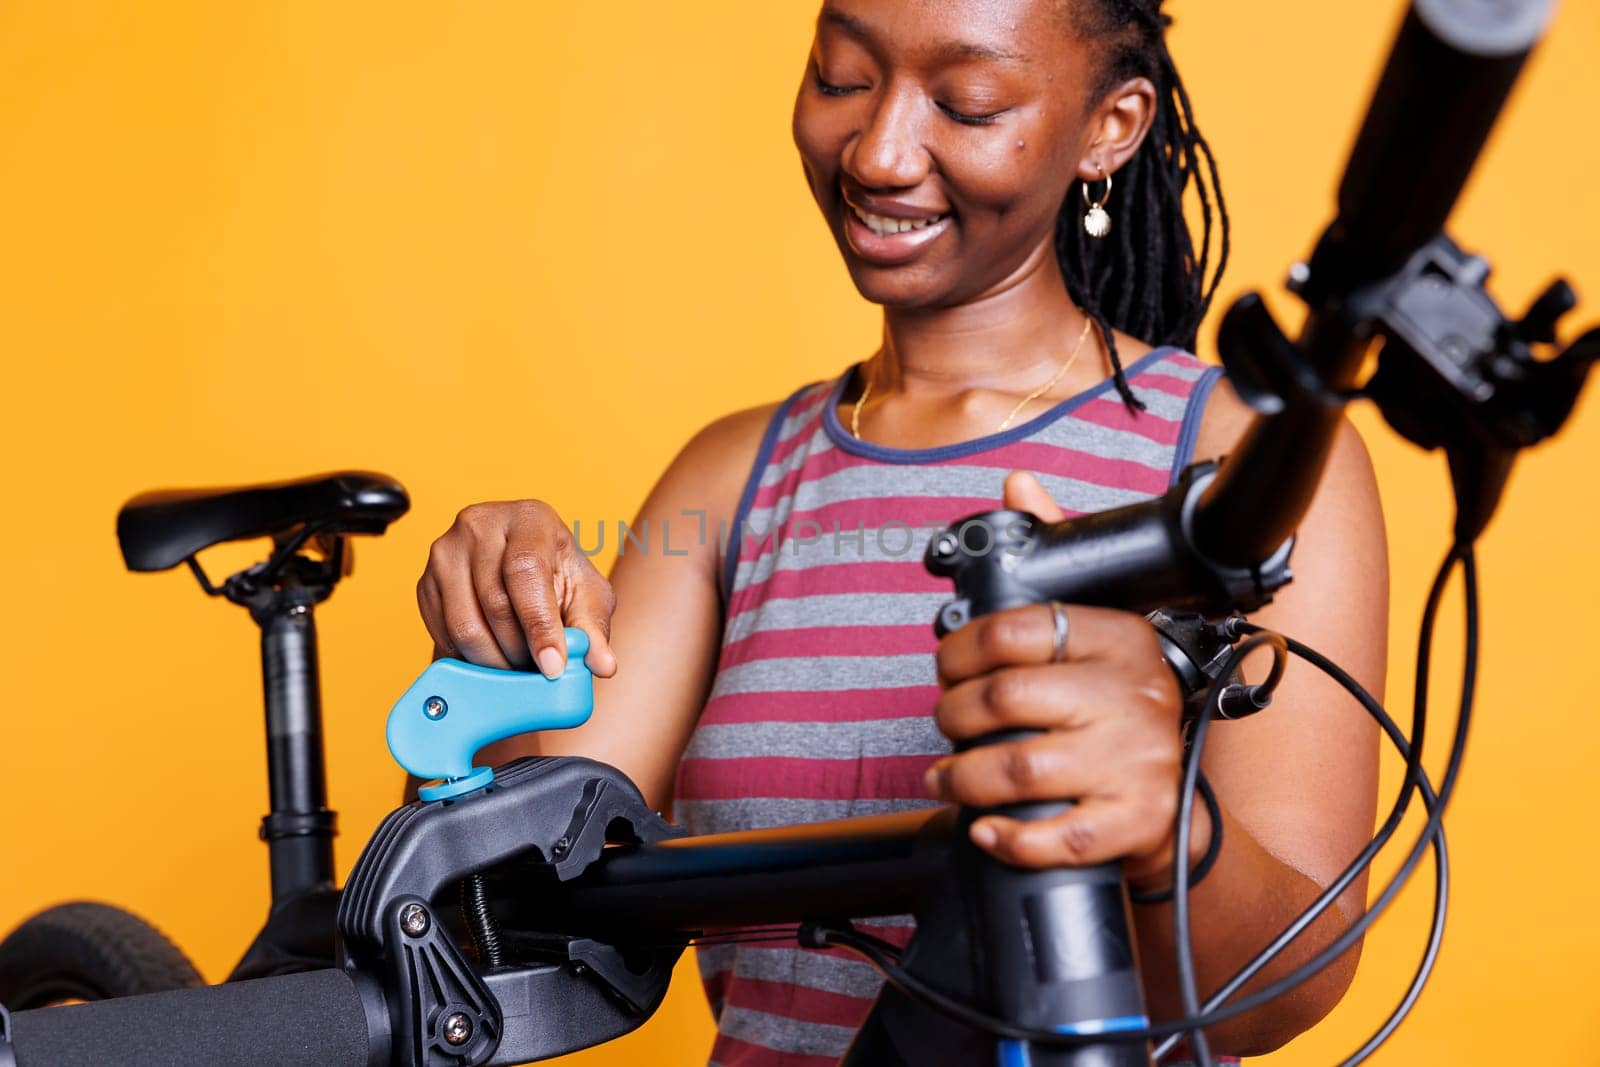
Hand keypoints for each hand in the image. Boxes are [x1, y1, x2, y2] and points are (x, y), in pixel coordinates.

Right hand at [417, 500, 618, 678]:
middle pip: (494, 603)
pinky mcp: (424, 581)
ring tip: (518, 665)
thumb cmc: (560, 579)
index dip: (540, 625)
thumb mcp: (587, 597)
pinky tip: (492, 656)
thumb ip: (594, 630)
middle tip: (537, 670)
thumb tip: (602, 665)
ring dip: (494, 660)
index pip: (527, 571)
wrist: (523, 569)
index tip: (552, 667)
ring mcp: (446, 551)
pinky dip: (468, 657)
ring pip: (464, 624)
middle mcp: (481, 524)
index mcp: (529, 518)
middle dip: (519, 650)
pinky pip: (442, 634)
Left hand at [923, 471, 1200, 882]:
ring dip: (963, 776)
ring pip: (1020, 768)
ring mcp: (1138, 762)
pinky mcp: (1135, 821)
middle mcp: (1136, 696)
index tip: (946, 666)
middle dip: (952, 714)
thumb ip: (1055, 555)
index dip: (960, 651)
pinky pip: (1054, 835)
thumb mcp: (1096, 630)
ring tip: (947, 775)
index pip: (1018, 630)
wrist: (1178, 808)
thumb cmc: (1118, 712)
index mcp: (1122, 639)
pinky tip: (986, 825)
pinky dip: (1006, 837)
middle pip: (1007, 700)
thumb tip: (1020, 484)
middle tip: (944, 721)